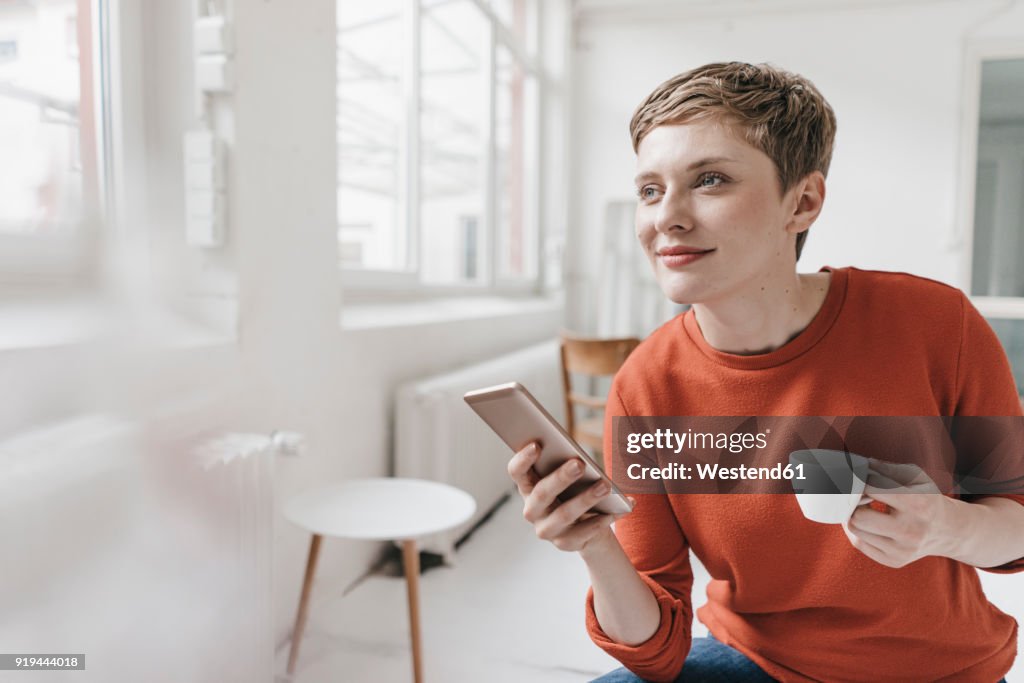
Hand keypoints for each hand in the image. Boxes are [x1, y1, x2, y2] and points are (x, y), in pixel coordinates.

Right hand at [507, 442, 629, 552]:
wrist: (587, 525)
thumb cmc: (575, 490)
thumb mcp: (568, 477)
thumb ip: (566, 464)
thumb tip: (579, 459)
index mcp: (527, 487)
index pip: (517, 472)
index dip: (523, 459)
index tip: (537, 444)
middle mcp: (532, 510)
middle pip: (542, 493)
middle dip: (560, 477)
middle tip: (579, 464)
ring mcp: (546, 529)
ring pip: (564, 514)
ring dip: (586, 498)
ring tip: (605, 485)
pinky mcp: (564, 543)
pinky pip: (583, 532)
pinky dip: (600, 520)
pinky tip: (615, 510)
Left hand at [842, 460, 956, 567]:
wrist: (948, 531)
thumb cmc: (926, 498)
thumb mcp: (915, 477)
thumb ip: (886, 469)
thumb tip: (858, 465)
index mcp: (918, 503)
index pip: (872, 490)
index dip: (859, 482)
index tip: (855, 479)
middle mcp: (911, 530)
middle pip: (859, 516)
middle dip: (854, 504)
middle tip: (857, 497)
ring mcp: (902, 550)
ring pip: (855, 530)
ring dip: (854, 516)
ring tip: (863, 508)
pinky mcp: (894, 561)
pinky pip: (859, 544)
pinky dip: (857, 530)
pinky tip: (866, 522)